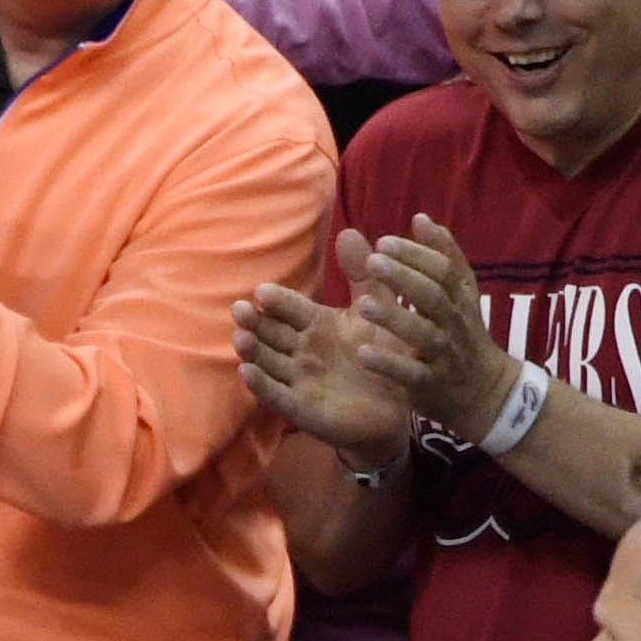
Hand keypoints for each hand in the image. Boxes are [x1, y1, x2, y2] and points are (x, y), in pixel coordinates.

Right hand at [234, 280, 417, 463]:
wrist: (402, 404)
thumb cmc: (387, 354)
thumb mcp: (377, 309)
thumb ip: (364, 275)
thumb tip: (349, 231)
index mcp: (317, 324)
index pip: (291, 309)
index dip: (278, 301)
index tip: (263, 291)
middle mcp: (302, 352)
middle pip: (272, 334)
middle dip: (255, 323)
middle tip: (239, 309)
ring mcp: (300, 381)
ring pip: (269, 363)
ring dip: (252, 351)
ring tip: (240, 338)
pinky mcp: (303, 409)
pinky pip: (278, 397)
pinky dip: (262, 386)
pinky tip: (246, 373)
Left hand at [344, 218, 511, 443]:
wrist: (486, 393)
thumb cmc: (464, 336)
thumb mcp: (461, 295)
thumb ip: (443, 257)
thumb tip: (421, 218)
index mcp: (459, 298)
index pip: (442, 269)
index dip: (416, 254)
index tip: (384, 241)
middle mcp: (454, 323)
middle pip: (433, 296)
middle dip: (403, 276)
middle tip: (373, 261)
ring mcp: (444, 355)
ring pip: (423, 333)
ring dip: (393, 318)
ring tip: (361, 304)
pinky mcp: (432, 386)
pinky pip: (411, 374)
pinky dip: (388, 364)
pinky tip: (363, 354)